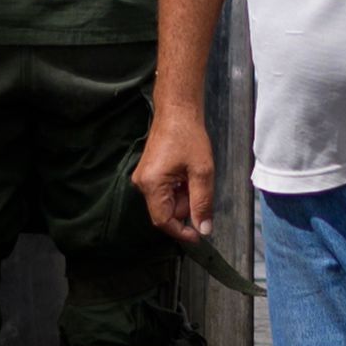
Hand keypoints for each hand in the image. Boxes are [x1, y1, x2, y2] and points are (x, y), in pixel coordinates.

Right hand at [133, 103, 219, 245]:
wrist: (177, 111)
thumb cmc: (189, 137)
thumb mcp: (202, 172)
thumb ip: (202, 203)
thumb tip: (203, 229)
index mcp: (152, 185)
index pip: (164, 221)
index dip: (182, 232)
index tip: (199, 235)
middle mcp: (142, 184)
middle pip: (166, 211)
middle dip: (186, 206)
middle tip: (200, 187)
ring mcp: (143, 178)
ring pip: (167, 201)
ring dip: (184, 196)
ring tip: (194, 175)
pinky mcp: (148, 173)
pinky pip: (164, 191)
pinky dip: (179, 188)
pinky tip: (187, 172)